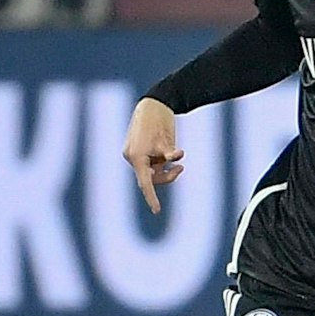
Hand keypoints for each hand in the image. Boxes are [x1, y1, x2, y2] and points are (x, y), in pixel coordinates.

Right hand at [122, 97, 183, 212]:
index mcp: (136, 157)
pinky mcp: (143, 152)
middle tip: (180, 168)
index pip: (145, 182)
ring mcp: (138, 155)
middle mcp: (134, 158)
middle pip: (151, 179)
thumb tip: (174, 159)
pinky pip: (154, 164)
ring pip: (153, 172)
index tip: (157, 211)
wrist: (154, 105)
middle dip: (167, 176)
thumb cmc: (158, 121)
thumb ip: (169, 154)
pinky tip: (176, 153)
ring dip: (167, 170)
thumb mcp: (166, 140)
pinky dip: (165, 161)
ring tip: (179, 159)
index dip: (151, 197)